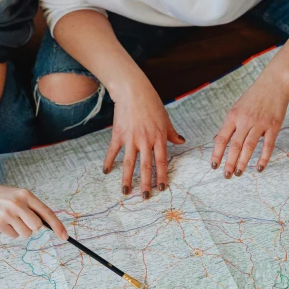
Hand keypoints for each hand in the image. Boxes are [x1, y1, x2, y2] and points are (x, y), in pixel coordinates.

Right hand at [0, 183, 68, 240]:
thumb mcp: (16, 194)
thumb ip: (30, 206)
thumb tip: (46, 223)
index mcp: (26, 194)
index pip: (47, 213)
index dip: (57, 226)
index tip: (64, 237)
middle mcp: (19, 203)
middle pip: (37, 226)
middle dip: (32, 227)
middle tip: (21, 220)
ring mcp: (9, 214)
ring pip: (26, 233)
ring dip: (20, 231)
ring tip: (10, 220)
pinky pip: (14, 236)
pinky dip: (10, 232)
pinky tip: (2, 223)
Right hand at [103, 83, 184, 198]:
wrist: (133, 91)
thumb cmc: (151, 103)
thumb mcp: (165, 118)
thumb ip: (172, 133)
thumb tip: (182, 141)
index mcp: (159, 137)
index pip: (161, 161)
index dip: (161, 176)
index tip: (162, 188)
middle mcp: (146, 140)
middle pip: (146, 166)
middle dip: (146, 183)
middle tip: (145, 197)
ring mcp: (131, 138)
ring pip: (129, 163)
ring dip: (127, 179)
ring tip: (126, 192)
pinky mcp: (119, 134)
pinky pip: (113, 151)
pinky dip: (109, 161)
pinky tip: (106, 171)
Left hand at [211, 75, 288, 176]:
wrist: (274, 84)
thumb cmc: (253, 98)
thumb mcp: (236, 108)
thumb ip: (229, 125)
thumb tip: (217, 141)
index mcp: (233, 116)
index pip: (222, 138)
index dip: (217, 153)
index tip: (214, 166)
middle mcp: (245, 120)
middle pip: (234, 145)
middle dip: (229, 162)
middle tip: (226, 176)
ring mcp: (260, 123)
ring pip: (249, 147)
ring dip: (242, 162)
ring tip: (238, 173)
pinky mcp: (274, 126)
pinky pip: (268, 145)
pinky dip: (263, 158)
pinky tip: (258, 168)